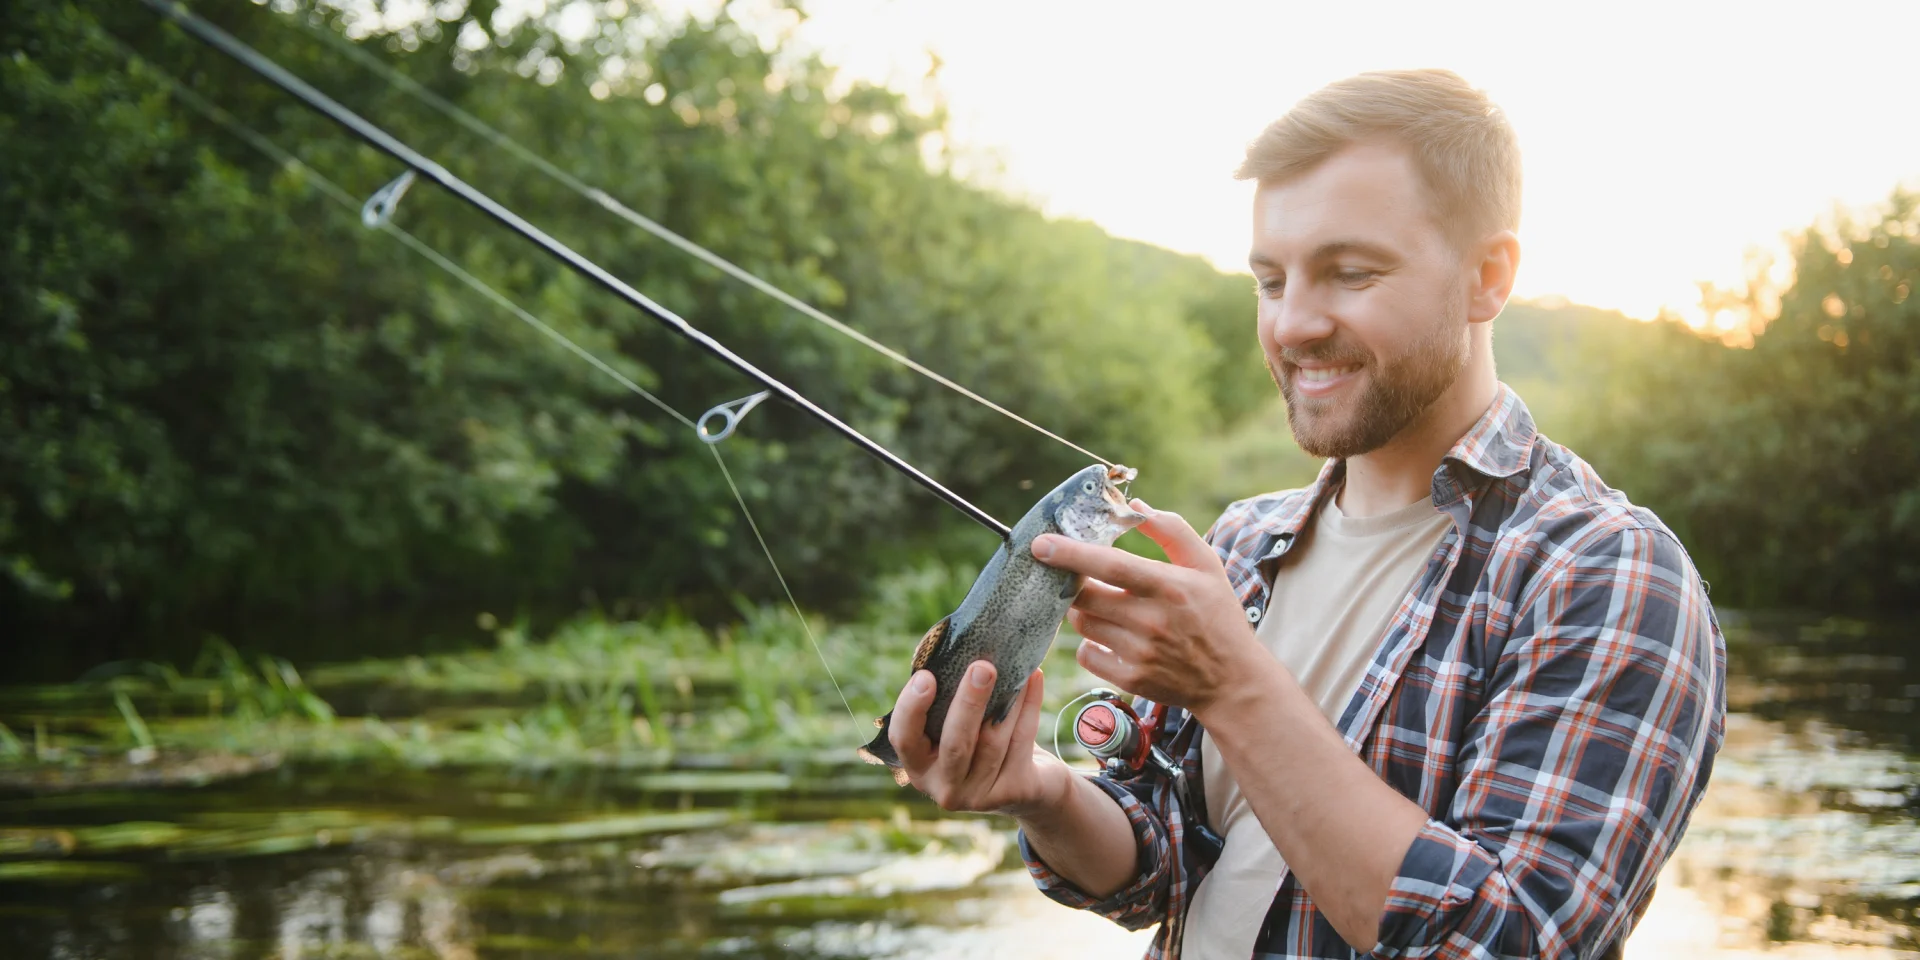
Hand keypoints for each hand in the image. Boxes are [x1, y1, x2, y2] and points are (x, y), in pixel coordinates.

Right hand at [887, 661, 1073, 818]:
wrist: (1028, 786)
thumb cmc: (981, 741)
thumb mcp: (956, 726)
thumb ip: (948, 699)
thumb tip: (959, 645)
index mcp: (919, 765)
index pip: (904, 738)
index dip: (912, 709)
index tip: (926, 676)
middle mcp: (944, 786)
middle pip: (955, 744)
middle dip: (969, 703)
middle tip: (983, 667)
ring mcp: (979, 795)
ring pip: (994, 741)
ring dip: (1008, 700)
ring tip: (1018, 667)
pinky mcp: (1013, 792)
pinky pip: (1021, 742)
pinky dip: (1030, 707)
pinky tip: (1034, 679)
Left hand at [1033, 500, 1263, 715]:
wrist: (1233, 680)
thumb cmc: (1218, 615)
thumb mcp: (1206, 565)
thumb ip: (1172, 531)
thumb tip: (1135, 508)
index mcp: (1169, 587)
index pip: (1111, 566)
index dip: (1072, 553)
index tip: (1041, 544)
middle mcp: (1151, 621)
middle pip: (1085, 597)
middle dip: (1072, 583)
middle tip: (1080, 577)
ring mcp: (1139, 653)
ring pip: (1083, 624)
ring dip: (1082, 610)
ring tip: (1102, 604)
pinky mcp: (1131, 679)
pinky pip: (1087, 654)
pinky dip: (1090, 643)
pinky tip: (1109, 635)